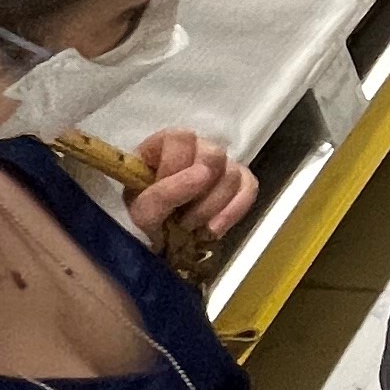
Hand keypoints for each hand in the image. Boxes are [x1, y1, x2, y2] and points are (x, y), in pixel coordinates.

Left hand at [129, 130, 258, 257]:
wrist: (153, 250)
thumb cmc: (140, 225)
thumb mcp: (140, 213)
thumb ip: (164, 193)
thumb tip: (204, 174)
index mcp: (163, 146)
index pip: (181, 139)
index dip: (175, 167)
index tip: (161, 196)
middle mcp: (195, 149)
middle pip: (214, 154)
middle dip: (200, 192)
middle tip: (183, 217)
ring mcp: (219, 166)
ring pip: (233, 174)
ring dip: (212, 207)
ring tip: (191, 227)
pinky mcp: (237, 184)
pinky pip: (249, 188)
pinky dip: (234, 211)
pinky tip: (214, 230)